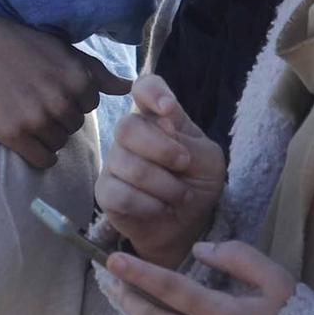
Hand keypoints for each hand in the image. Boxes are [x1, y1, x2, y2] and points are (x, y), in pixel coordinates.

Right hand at [0, 0, 132, 168]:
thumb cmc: (13, 41)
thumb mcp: (59, 49)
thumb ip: (96, 71)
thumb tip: (129, 87)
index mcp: (76, 76)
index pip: (89, 106)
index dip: (68, 99)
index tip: (45, 87)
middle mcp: (61, 98)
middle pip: (74, 126)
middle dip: (57, 117)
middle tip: (30, 99)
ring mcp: (36, 117)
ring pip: (59, 143)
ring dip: (44, 135)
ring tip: (21, 112)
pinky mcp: (12, 133)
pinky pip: (42, 159)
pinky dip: (35, 153)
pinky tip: (21, 136)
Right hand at [97, 75, 226, 265]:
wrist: (187, 226)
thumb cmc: (197, 185)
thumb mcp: (208, 162)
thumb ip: (189, 141)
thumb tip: (162, 123)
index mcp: (159, 118)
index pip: (145, 88)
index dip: (151, 93)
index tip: (168, 109)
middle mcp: (132, 135)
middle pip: (128, 127)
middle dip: (162, 150)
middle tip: (184, 165)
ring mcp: (114, 162)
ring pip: (128, 165)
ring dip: (164, 186)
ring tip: (180, 196)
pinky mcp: (105, 191)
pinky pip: (121, 194)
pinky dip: (149, 205)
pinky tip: (160, 208)